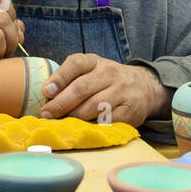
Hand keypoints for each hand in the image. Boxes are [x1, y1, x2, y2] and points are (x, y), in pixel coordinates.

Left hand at [38, 54, 169, 125]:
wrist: (145, 87)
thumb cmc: (106, 80)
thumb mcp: (90, 71)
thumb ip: (69, 78)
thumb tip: (45, 96)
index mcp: (95, 62)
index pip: (76, 64)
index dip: (59, 78)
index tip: (46, 92)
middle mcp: (109, 74)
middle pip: (82, 88)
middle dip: (61, 104)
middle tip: (46, 114)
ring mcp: (121, 92)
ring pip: (93, 106)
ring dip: (74, 117)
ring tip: (62, 123)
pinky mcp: (130, 111)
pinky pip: (107, 121)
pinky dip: (93, 126)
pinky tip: (83, 129)